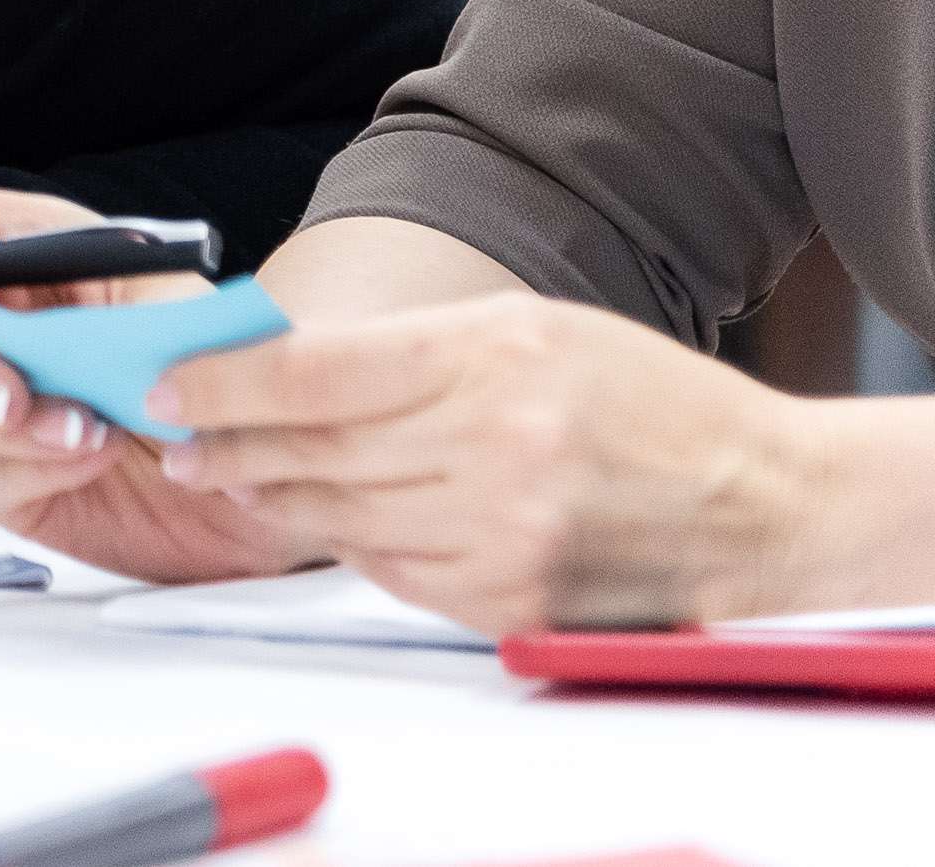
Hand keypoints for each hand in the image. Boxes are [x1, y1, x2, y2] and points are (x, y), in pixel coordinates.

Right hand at [0, 165, 297, 583]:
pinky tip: (91, 460)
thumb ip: (127, 307)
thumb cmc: (223, 367)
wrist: (262, 472)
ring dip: (2, 424)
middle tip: (10, 394)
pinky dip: (33, 468)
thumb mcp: (189, 309)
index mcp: (21, 248)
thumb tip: (72, 336)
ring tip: (89, 431)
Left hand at [155, 291, 810, 634]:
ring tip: (237, 473)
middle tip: (180, 436)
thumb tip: (287, 366)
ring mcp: (501, 533)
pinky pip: (391, 568)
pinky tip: (334, 515)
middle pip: (312, 448)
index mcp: (493, 357)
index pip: (311, 373)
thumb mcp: (532, 331)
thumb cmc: (649, 404)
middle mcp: (492, 446)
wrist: (767, 506)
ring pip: (339, 513)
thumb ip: (409, 351)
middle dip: (231, 442)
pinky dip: (353, 539)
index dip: (223, 381)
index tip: (167, 384)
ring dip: (275, 493)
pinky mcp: (508, 603)